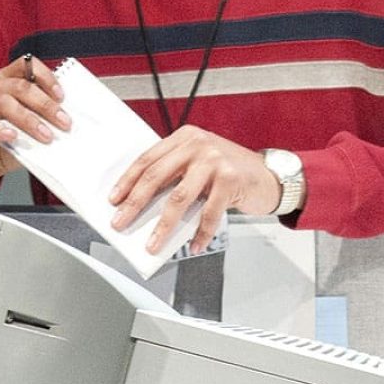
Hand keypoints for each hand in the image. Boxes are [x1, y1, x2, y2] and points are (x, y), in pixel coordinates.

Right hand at [0, 55, 69, 193]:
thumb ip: (45, 117)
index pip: (26, 65)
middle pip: (19, 86)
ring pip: (3, 102)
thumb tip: (68, 118)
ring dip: (28, 119)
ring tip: (45, 135)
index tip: (62, 97)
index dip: (46, 77)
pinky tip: (13, 136)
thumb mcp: (31, 126)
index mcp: (6, 79)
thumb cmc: (8, 141)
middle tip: (63, 122)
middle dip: (45, 104)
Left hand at [109, 125, 281, 253]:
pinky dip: (200, 233)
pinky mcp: (230, 179)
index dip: (128, 181)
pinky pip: (208, 213)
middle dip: (135, 204)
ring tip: (153, 243)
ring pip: (178, 198)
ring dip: (163, 226)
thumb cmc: (231, 171)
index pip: (147, 159)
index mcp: (185, 138)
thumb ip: (176, 175)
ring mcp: (214, 161)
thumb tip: (144, 206)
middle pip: (156, 177)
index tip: (114, 200)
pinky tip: (194, 245)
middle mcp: (198, 145)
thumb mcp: (200, 164)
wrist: (269, 175)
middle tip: (122, 222)